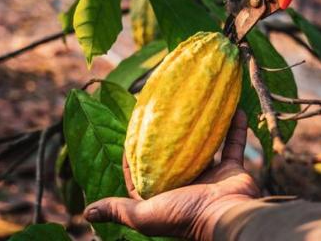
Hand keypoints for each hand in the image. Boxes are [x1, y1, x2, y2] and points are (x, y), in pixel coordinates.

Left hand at [84, 110, 259, 240]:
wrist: (227, 217)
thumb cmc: (185, 215)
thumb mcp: (145, 215)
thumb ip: (119, 211)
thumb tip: (87, 212)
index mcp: (164, 195)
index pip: (142, 172)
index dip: (133, 153)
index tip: (131, 130)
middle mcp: (186, 183)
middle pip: (173, 155)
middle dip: (167, 134)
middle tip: (163, 108)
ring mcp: (210, 175)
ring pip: (203, 145)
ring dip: (201, 126)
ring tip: (195, 102)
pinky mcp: (231, 169)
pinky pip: (232, 144)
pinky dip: (234, 127)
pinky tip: (232, 108)